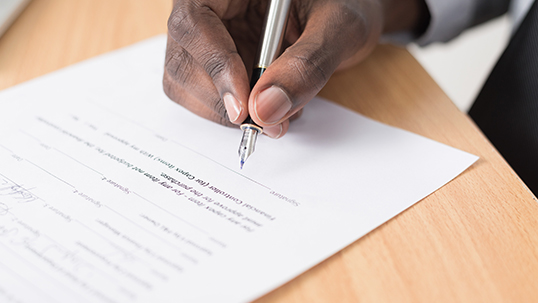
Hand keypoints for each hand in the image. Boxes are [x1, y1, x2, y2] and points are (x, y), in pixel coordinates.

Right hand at [163, 0, 427, 137]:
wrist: (345, 14)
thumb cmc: (346, 5)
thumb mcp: (340, 27)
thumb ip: (307, 65)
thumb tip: (266, 111)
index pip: (195, 22)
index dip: (215, 67)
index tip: (243, 109)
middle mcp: (210, 8)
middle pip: (182, 59)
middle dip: (222, 100)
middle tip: (267, 123)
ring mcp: (208, 37)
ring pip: (186, 83)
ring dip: (225, 112)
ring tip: (277, 112)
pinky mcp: (214, 63)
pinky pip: (205, 96)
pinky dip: (233, 114)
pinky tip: (268, 106)